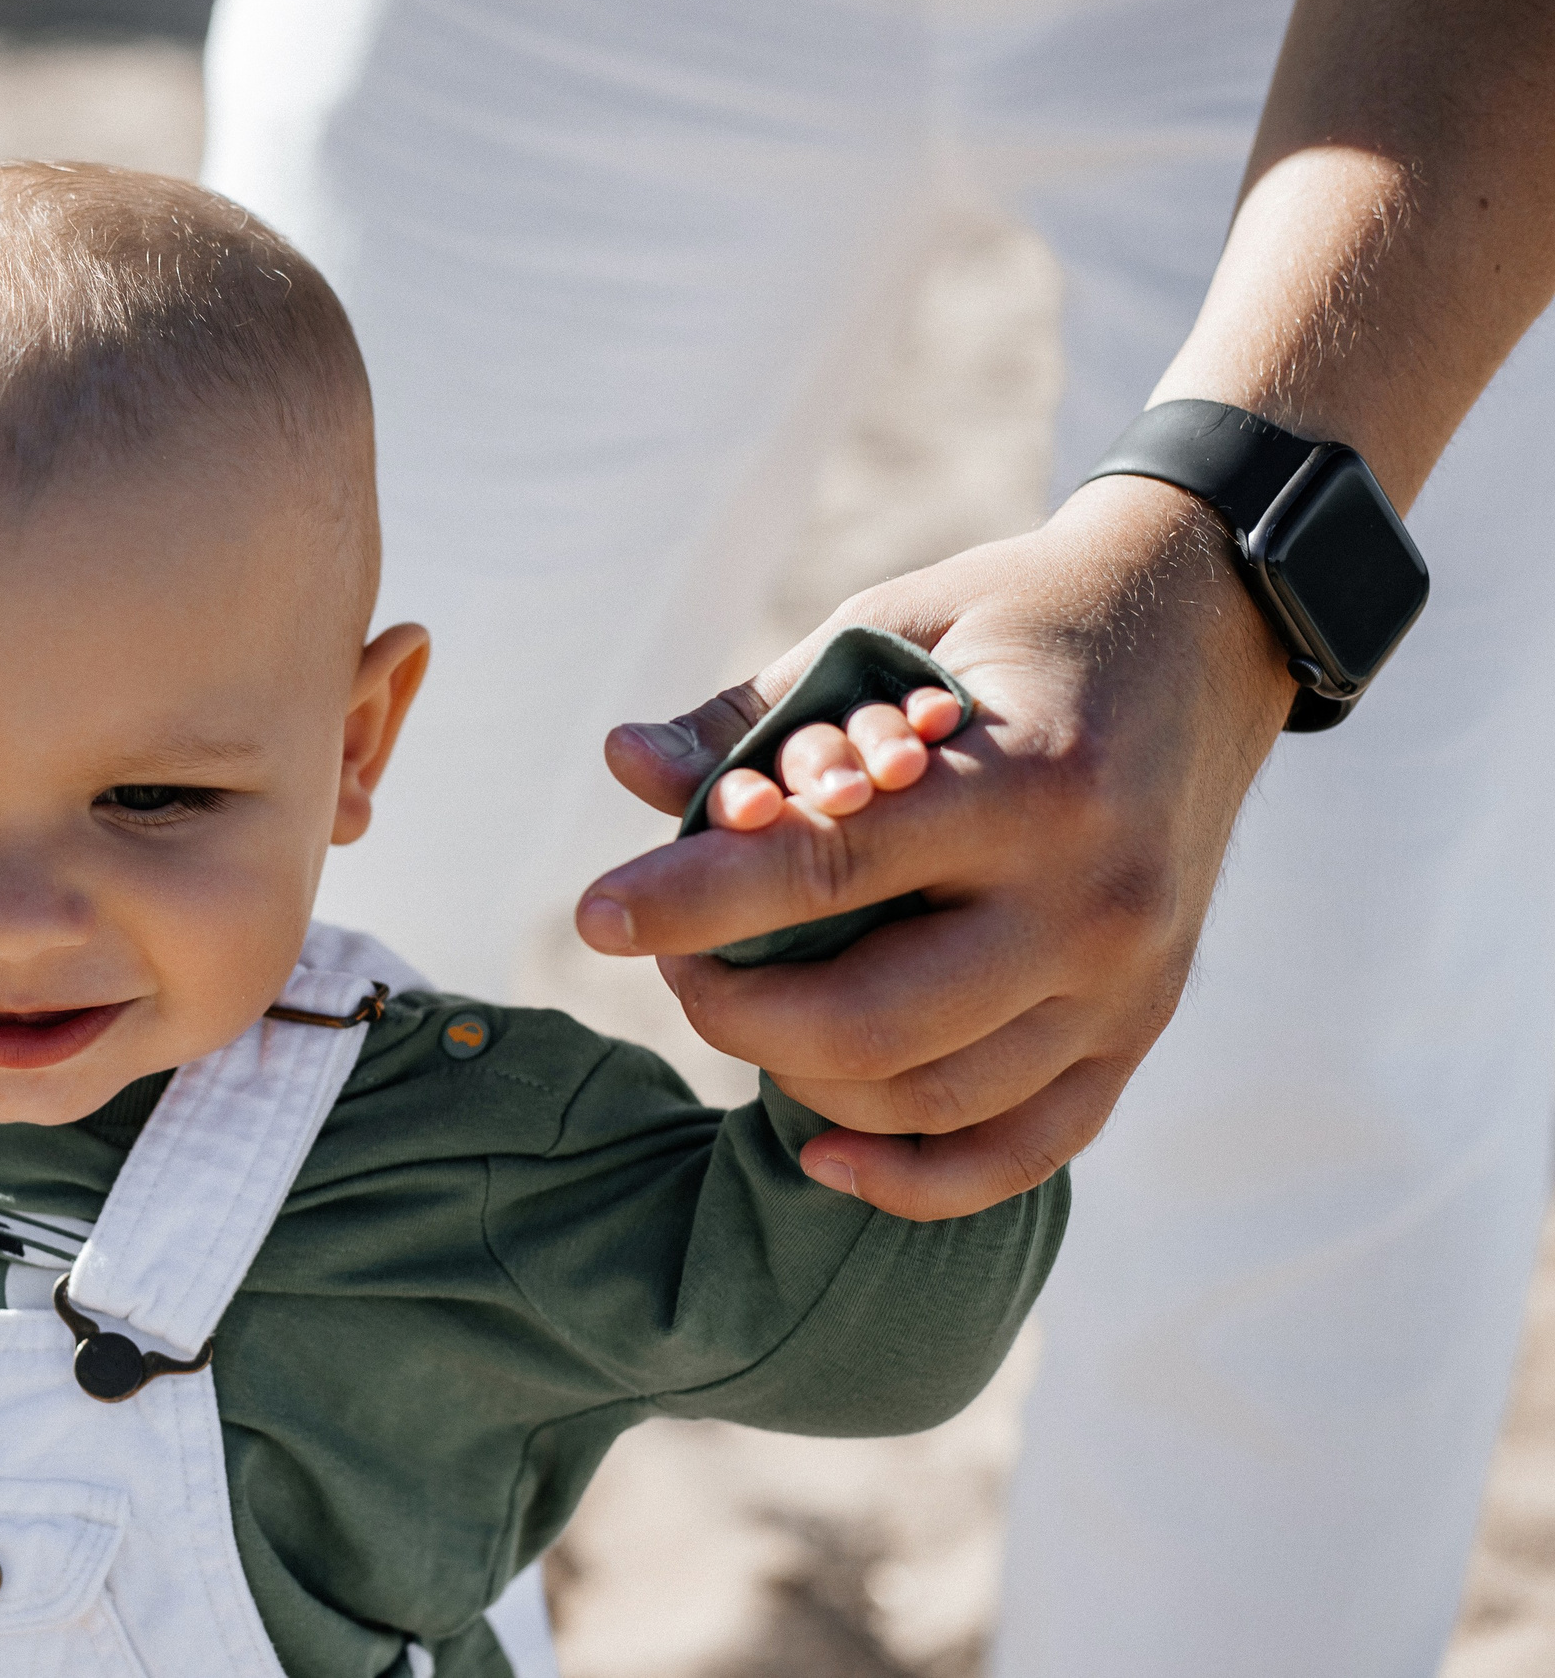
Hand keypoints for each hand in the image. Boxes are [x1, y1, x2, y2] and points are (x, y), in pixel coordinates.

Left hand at [578, 475, 1295, 1220]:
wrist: (1207, 635)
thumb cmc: (1016, 624)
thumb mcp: (888, 627)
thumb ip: (758, 712)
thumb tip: (624, 763)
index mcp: (1030, 783)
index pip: (825, 869)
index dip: (691, 901)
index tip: (595, 914)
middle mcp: (1091, 902)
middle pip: (869, 1022)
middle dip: (733, 1010)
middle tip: (674, 964)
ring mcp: (1126, 984)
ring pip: (932, 1100)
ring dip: (801, 1080)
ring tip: (739, 1012)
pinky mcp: (1138, 1031)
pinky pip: (1023, 1150)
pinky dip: (914, 1177)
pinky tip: (822, 1153)